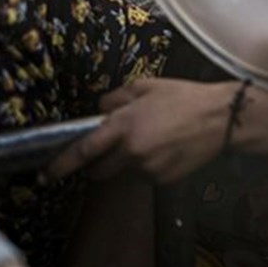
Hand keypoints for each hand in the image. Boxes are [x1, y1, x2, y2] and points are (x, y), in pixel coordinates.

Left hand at [46, 79, 232, 183]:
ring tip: (149, 142)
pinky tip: (164, 149)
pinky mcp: (163, 180)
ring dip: (124, 163)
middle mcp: (132, 152)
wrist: (222, 119)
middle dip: (97, 163)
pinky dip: (146, 167)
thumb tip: (100, 110)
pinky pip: (143, 176)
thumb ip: (116, 98)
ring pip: (122, 174)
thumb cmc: (184, 97)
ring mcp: (148, 169)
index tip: (45, 174)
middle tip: (110, 147)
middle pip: (98, 171)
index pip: (83, 151)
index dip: (60, 165)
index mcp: (124, 126)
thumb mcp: (147, 86)